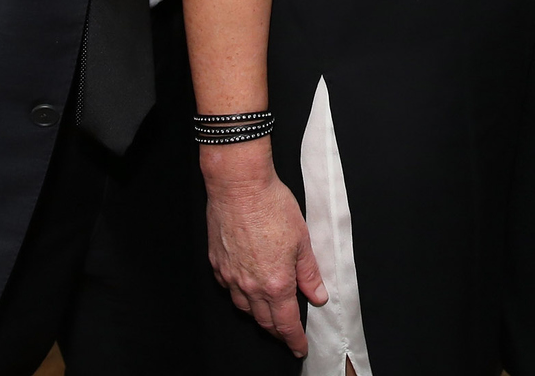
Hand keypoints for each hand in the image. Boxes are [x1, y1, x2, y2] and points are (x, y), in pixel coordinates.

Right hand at [202, 143, 326, 356]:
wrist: (239, 186)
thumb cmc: (272, 206)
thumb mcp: (302, 240)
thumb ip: (309, 273)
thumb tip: (317, 295)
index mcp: (276, 283)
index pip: (286, 323)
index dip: (294, 339)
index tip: (299, 348)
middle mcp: (250, 285)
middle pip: (264, 320)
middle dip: (277, 331)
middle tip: (286, 334)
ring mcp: (230, 275)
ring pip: (244, 307)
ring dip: (258, 314)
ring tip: (269, 313)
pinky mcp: (217, 263)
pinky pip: (228, 288)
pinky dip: (239, 294)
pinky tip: (246, 287)